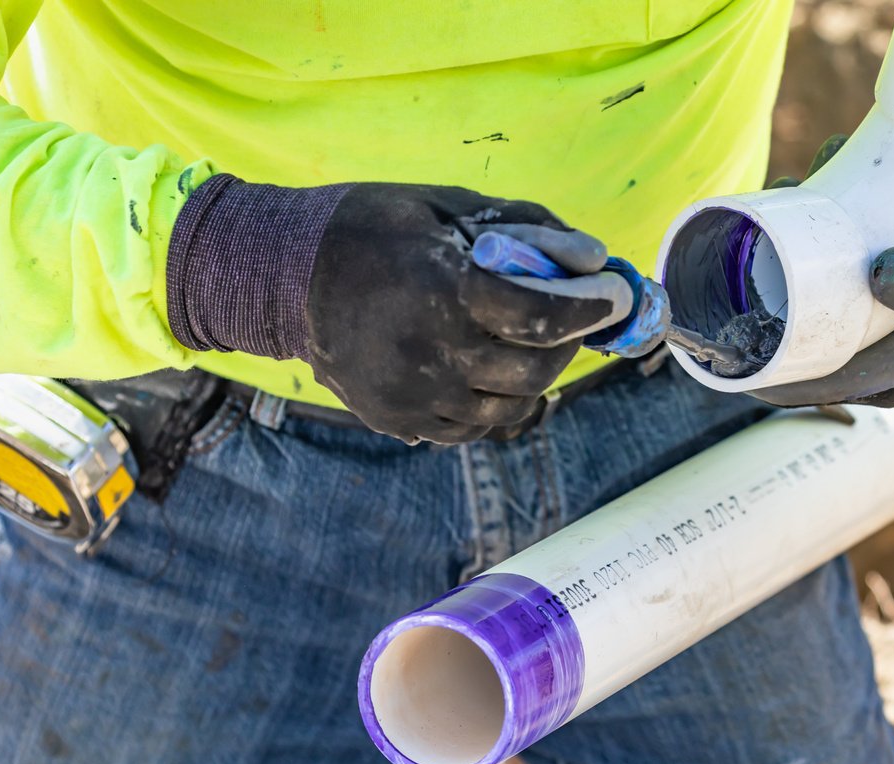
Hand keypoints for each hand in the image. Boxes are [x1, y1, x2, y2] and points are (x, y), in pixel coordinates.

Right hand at [167, 177, 630, 443]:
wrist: (281, 277)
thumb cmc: (369, 229)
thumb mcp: (444, 205)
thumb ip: (521, 225)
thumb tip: (588, 255)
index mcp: (440, 290)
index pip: (538, 316)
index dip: (586, 308)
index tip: (611, 296)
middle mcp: (428, 352)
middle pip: (532, 372)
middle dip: (565, 346)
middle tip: (571, 320)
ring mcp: (412, 395)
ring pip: (508, 408)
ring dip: (532, 379)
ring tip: (524, 345)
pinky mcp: (398, 421)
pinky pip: (471, 428)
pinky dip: (493, 402)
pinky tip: (483, 369)